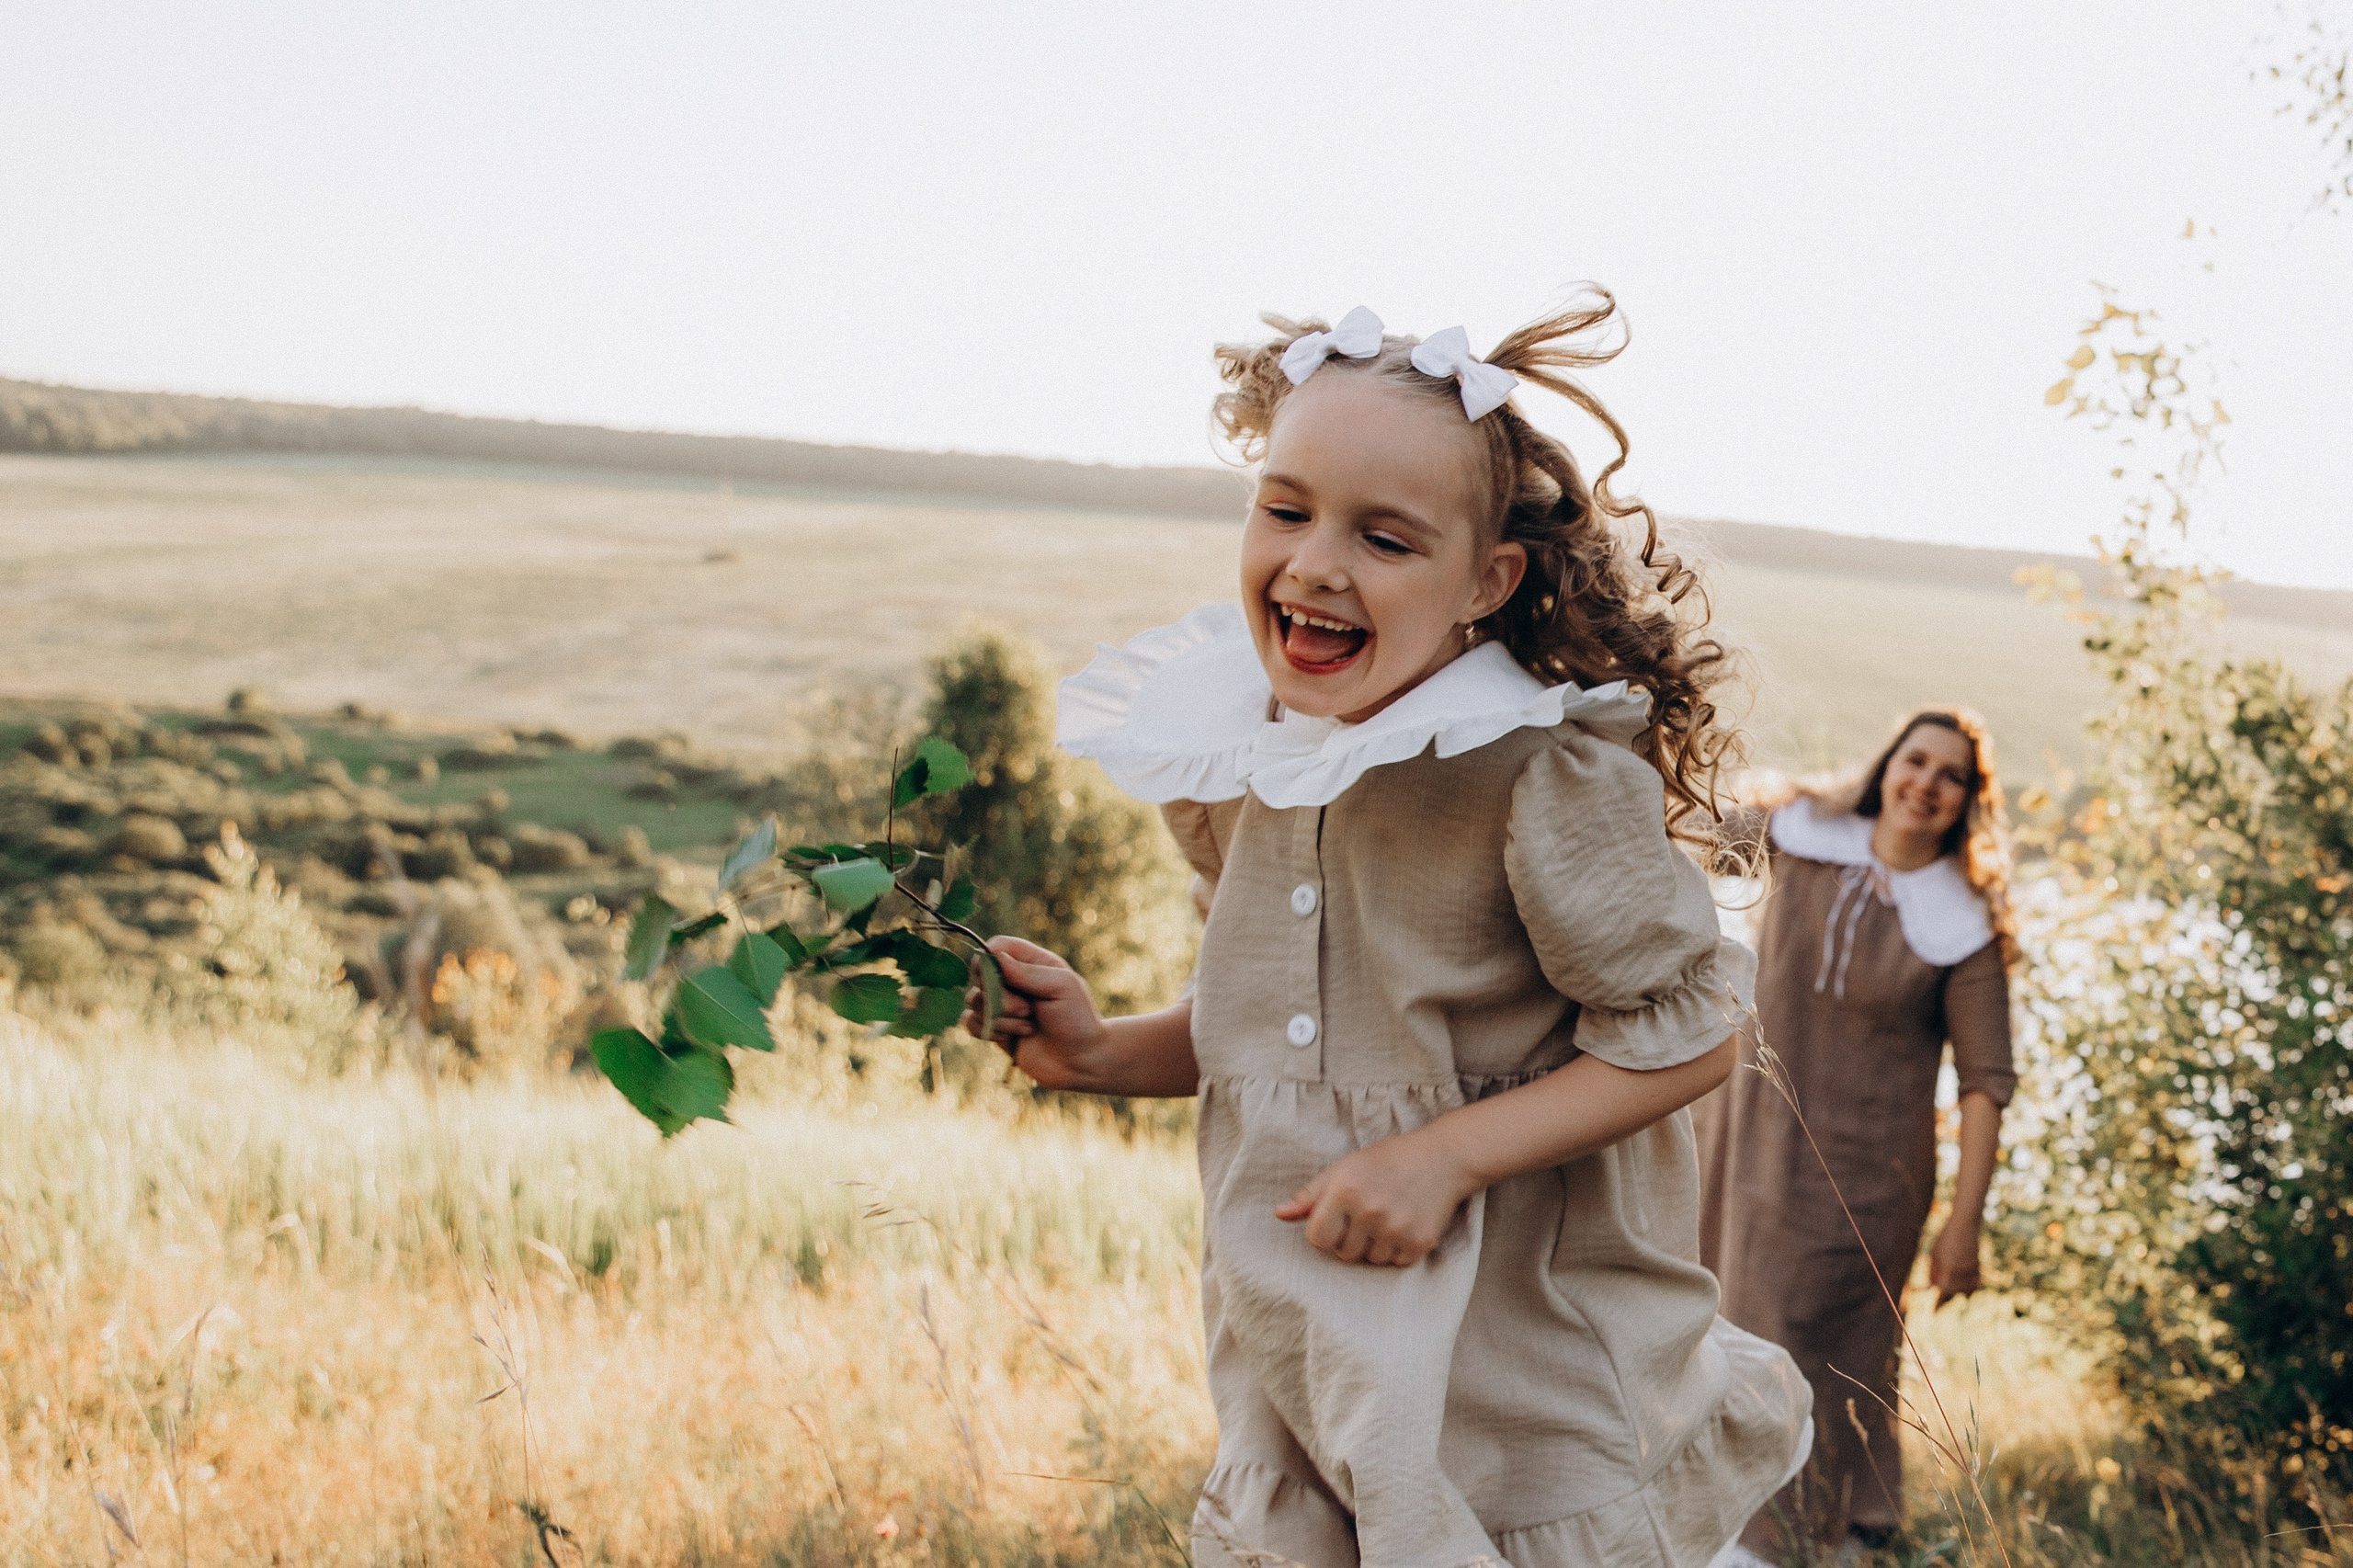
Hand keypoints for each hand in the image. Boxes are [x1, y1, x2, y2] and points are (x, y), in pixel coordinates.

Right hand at [960, 936, 1108, 1090]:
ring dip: (1000, 1017)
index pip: (997, 946)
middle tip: (1027, 1010)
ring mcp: (1002, 1004)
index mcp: (1033, 962)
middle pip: (980, 974)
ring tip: (1028, 1026)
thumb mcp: (1061, 987)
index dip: (989, 959)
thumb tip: (992, 957)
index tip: (997, 976)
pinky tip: (1011, 1038)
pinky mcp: (994, 1028)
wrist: (1080, 1061)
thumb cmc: (1078, 1020)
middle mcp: (1014, 980)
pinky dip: (987, 1030)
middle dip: (1000, 996)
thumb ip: (1027, 971)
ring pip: (974, 1000)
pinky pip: (969, 1022)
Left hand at [1275, 1130, 1480, 1267]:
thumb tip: (1279, 1214)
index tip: (1336, 1219)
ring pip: (1369, 1260)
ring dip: (1374, 1246)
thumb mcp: (1345, 1168)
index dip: (1324, 1231)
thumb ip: (1310, 1195)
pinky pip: (1395, 1263)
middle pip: (1343, 1253)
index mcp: (1345, 1190)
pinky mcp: (1419, 1242)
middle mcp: (1369, 1211)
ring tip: (1387, 1217)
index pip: (1317, 1238)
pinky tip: (1404, 1223)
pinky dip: (1397, 1249)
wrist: (1443, 1158)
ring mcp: (1396, 1229)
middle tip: (1366, 1214)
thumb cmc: (1387, 1160)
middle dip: (1349, 1239)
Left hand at [1927, 1220, 1982, 1306]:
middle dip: (1946, 1300)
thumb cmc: (1945, 1238)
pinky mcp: (1979, 1268)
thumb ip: (1933, 1272)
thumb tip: (1932, 1288)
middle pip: (1954, 1294)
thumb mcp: (1934, 1254)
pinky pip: (1974, 1285)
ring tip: (1949, 1293)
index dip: (1938, 1304)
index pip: (1943, 1292)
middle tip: (1939, 1305)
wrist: (1965, 1225)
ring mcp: (1972, 1271)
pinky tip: (1962, 1288)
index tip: (1933, 1312)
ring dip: (1957, 1294)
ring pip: (1966, 1292)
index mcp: (1948, 1268)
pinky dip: (1968, 1289)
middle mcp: (1961, 1272)